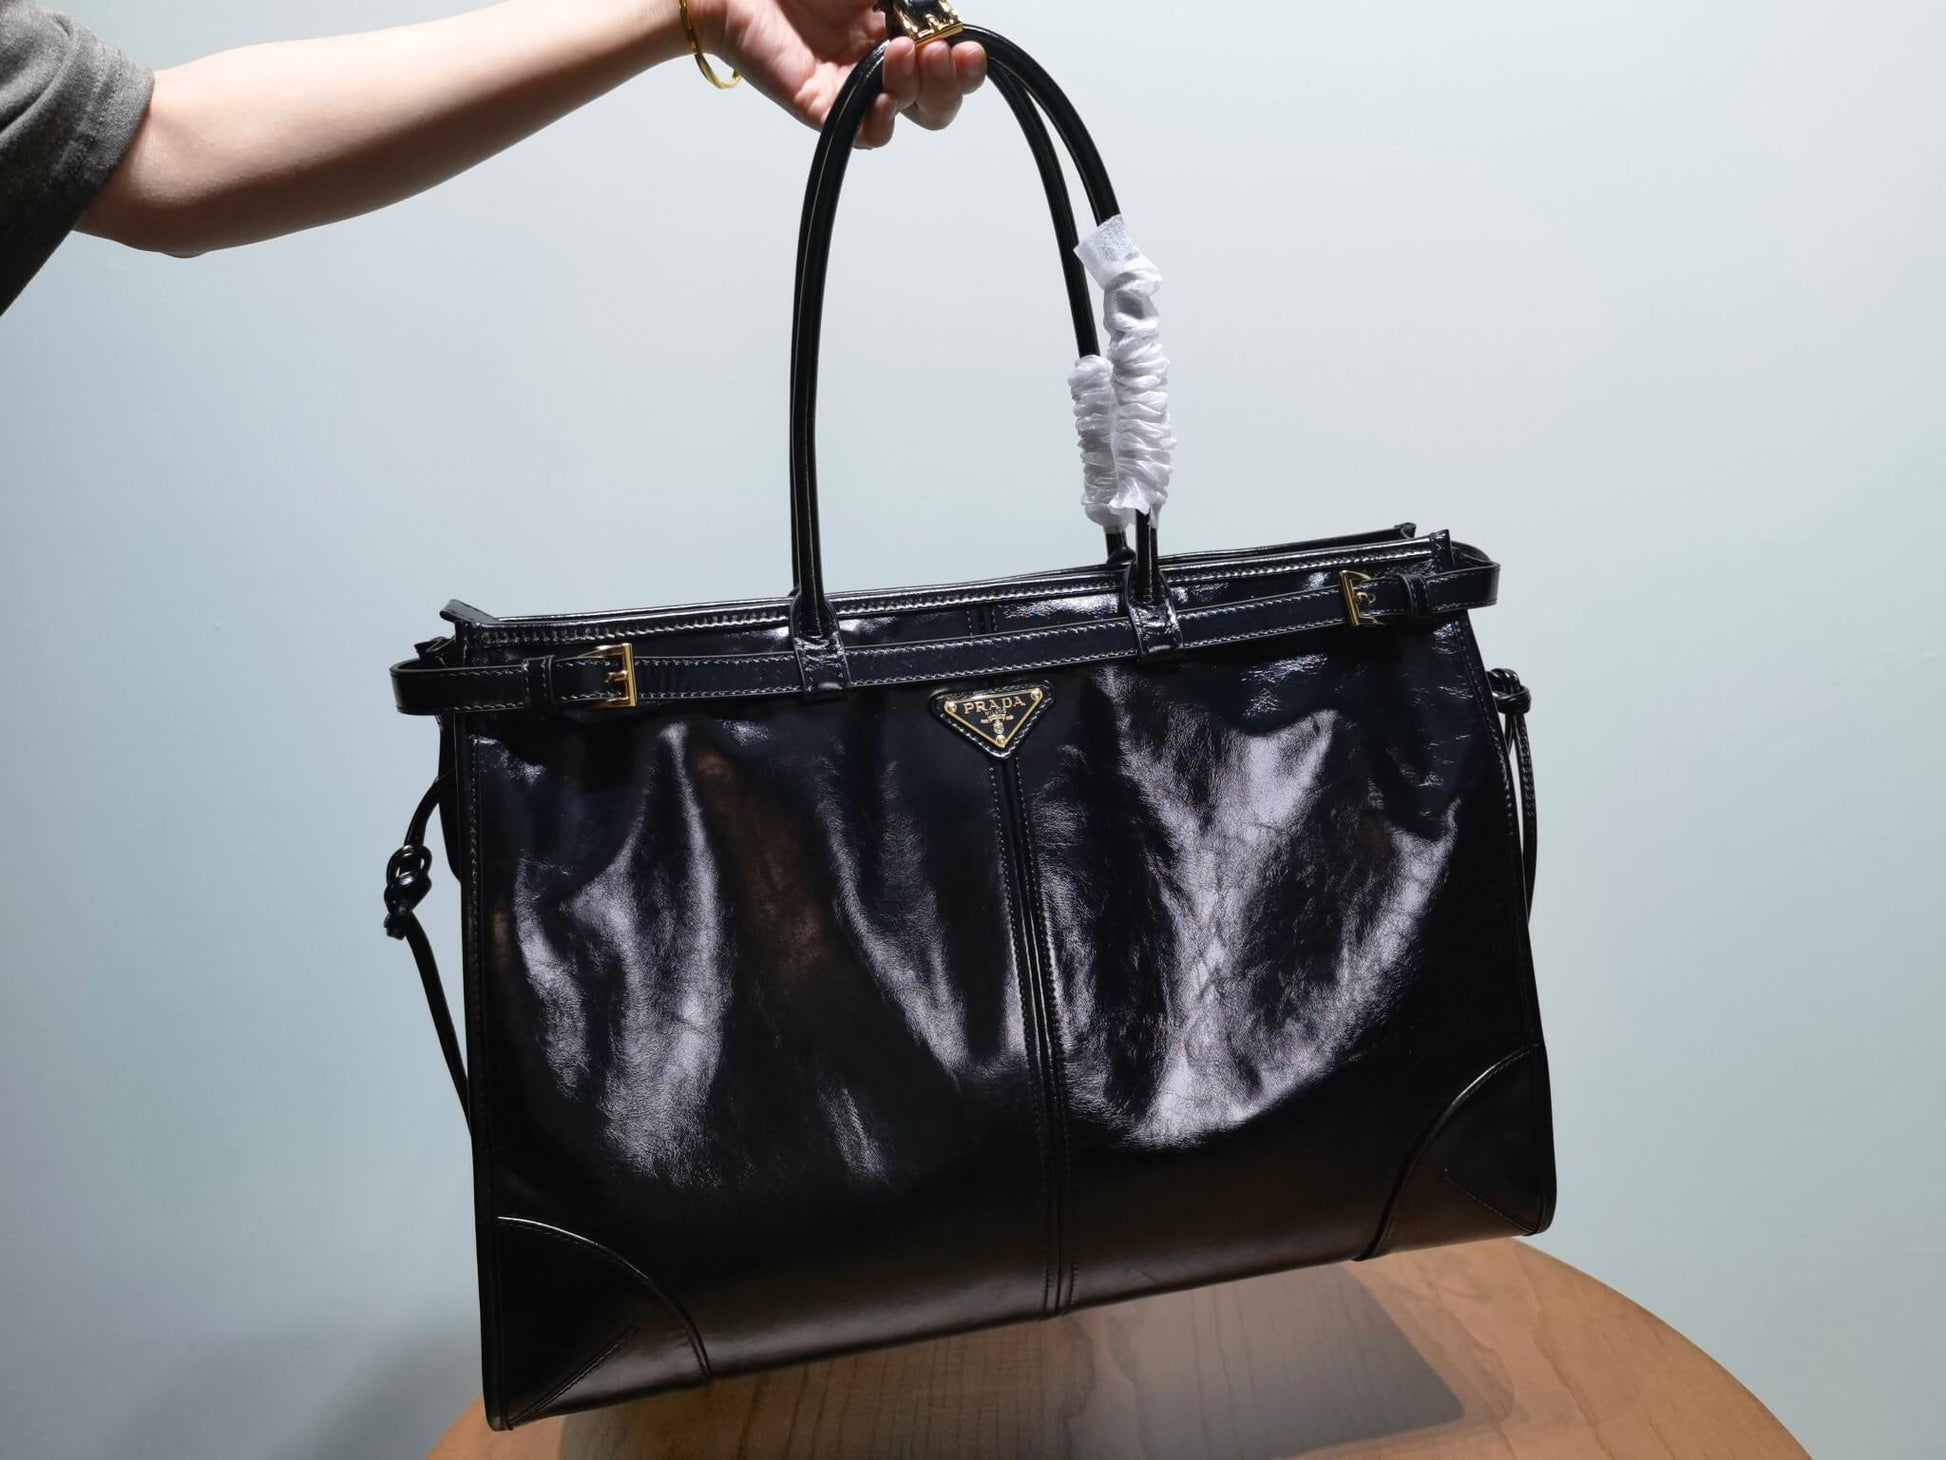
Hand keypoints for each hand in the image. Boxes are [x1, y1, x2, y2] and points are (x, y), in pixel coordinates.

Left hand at [695, 1, 986, 146]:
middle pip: (938, 99)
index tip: (967, 46)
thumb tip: (943, 4)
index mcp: (897, 32)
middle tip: (940, 54)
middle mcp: (881, 65)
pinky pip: (866, 133)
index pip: (948, 62)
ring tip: (902, 52)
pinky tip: (886, 98)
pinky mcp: (825, 107)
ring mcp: (854, 89)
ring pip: (909, 114)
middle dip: (951, 82)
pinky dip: (883, 120)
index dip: (966, 62)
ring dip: (918, 88)